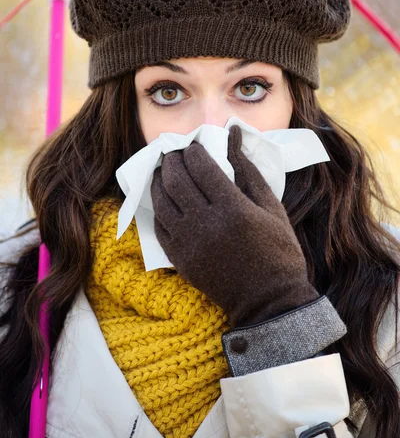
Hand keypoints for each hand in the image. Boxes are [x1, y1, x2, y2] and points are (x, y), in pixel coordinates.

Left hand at [150, 125, 318, 326]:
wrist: (269, 301)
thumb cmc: (278, 251)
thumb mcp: (272, 207)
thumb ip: (248, 170)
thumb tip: (233, 136)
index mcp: (234, 209)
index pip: (202, 167)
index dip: (194, 151)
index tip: (194, 145)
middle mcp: (207, 224)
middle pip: (177, 180)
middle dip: (173, 160)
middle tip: (175, 152)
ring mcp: (190, 244)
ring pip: (162, 202)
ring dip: (159, 180)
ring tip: (164, 170)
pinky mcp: (180, 260)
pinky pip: (159, 227)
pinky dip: (157, 208)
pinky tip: (162, 197)